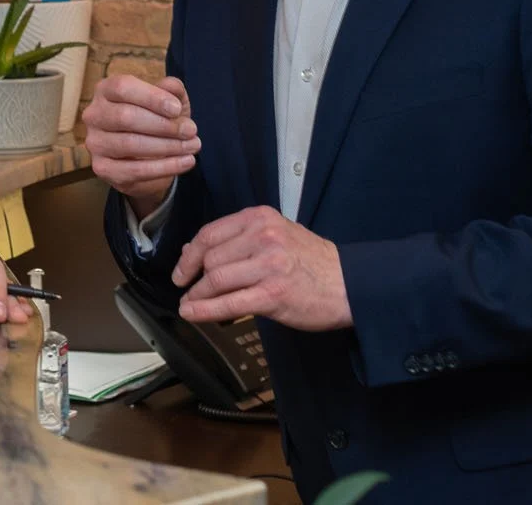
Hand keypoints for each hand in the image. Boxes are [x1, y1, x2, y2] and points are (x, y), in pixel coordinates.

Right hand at [82, 74, 199, 217]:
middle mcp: (94, 115)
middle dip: (164, 125)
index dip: (151, 97)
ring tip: (193, 146)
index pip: (122, 88)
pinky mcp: (102, 168)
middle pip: (125, 117)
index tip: (177, 109)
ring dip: (167, 146)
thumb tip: (172, 87)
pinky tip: (185, 162)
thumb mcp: (168, 101)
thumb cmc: (156, 119)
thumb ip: (171, 90)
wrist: (146, 157)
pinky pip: (134, 170)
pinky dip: (165, 167)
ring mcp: (95, 143)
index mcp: (106, 90)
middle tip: (191, 131)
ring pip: (130, 144)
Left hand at [172, 206, 350, 330]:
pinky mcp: (273, 294)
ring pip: (216, 279)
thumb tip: (193, 251)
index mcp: (260, 218)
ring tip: (189, 304)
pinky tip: (193, 313)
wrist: (350, 285)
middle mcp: (263, 237)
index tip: (181, 270)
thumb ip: (238, 240)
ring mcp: (268, 265)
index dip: (189, 254)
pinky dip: (205, 310)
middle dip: (193, 277)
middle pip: (210, 257)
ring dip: (197, 295)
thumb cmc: (312, 262)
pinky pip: (229, 303)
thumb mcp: (276, 236)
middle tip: (186, 290)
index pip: (210, 233)